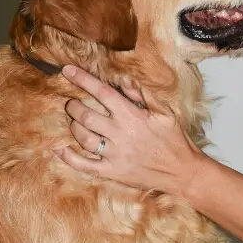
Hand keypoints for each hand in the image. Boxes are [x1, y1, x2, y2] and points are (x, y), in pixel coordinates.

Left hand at [55, 65, 204, 194]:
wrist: (183, 172)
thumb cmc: (175, 140)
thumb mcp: (165, 113)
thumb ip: (143, 95)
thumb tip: (123, 80)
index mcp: (132, 116)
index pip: (102, 93)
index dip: (83, 79)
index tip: (67, 70)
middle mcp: (120, 134)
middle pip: (86, 115)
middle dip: (74, 106)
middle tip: (72, 103)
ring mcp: (115, 155)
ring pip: (83, 138)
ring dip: (73, 126)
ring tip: (74, 121)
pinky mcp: (113, 172)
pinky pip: (85, 165)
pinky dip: (69, 157)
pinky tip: (60, 148)